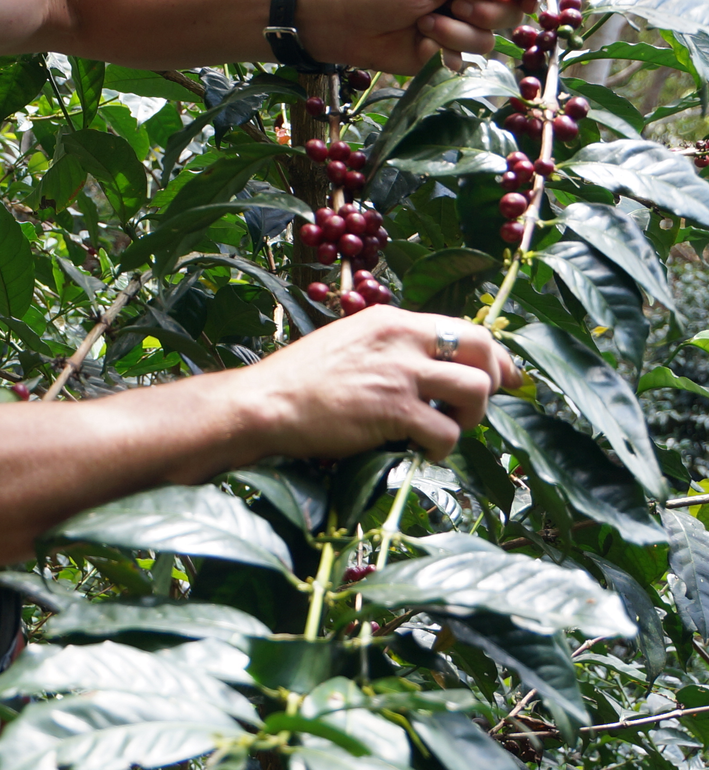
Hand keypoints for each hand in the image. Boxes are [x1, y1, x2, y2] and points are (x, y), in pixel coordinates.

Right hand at [236, 307, 519, 461]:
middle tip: (474, 407)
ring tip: (442, 429)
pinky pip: (447, 432)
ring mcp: (399, 373)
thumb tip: (433, 368)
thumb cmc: (300, 379)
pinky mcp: (394, 410)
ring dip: (469, 418)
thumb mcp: (350, 342)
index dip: (493, 357)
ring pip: (476, 391)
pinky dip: (440, 448)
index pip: (464, 328)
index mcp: (391, 319)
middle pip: (482, 349)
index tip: (505, 378)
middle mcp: (401, 338)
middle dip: (492, 382)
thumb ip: (392, 347)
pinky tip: (419, 450)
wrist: (265, 402)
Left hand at [296, 0, 526, 73]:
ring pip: (487, 39)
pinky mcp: (442, 52)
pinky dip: (446, 52)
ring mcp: (455, 26)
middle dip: (485, 12)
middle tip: (455, 7)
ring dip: (456, 33)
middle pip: (508, 11)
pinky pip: (465, 57)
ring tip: (424, 25)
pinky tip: (424, 44)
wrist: (341, 25)